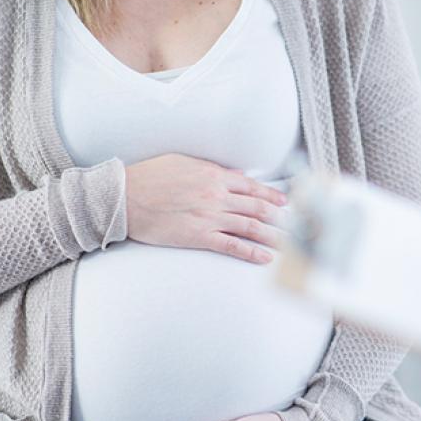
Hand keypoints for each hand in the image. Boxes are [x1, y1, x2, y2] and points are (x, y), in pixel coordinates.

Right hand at [124, 153, 288, 263]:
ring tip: (289, 244)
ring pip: (250, 227)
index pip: (251, 186)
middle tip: (295, 225)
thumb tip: (233, 175)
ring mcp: (209, 217)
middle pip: (257, 207)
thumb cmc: (149, 177)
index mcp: (213, 175)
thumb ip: (211, 169)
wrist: (125, 197)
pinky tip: (265, 258)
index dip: (271, 195)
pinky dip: (251, 252)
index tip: (284, 203)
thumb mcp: (183, 162)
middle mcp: (216, 195)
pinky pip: (232, 246)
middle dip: (279, 217)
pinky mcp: (198, 236)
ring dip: (273, 236)